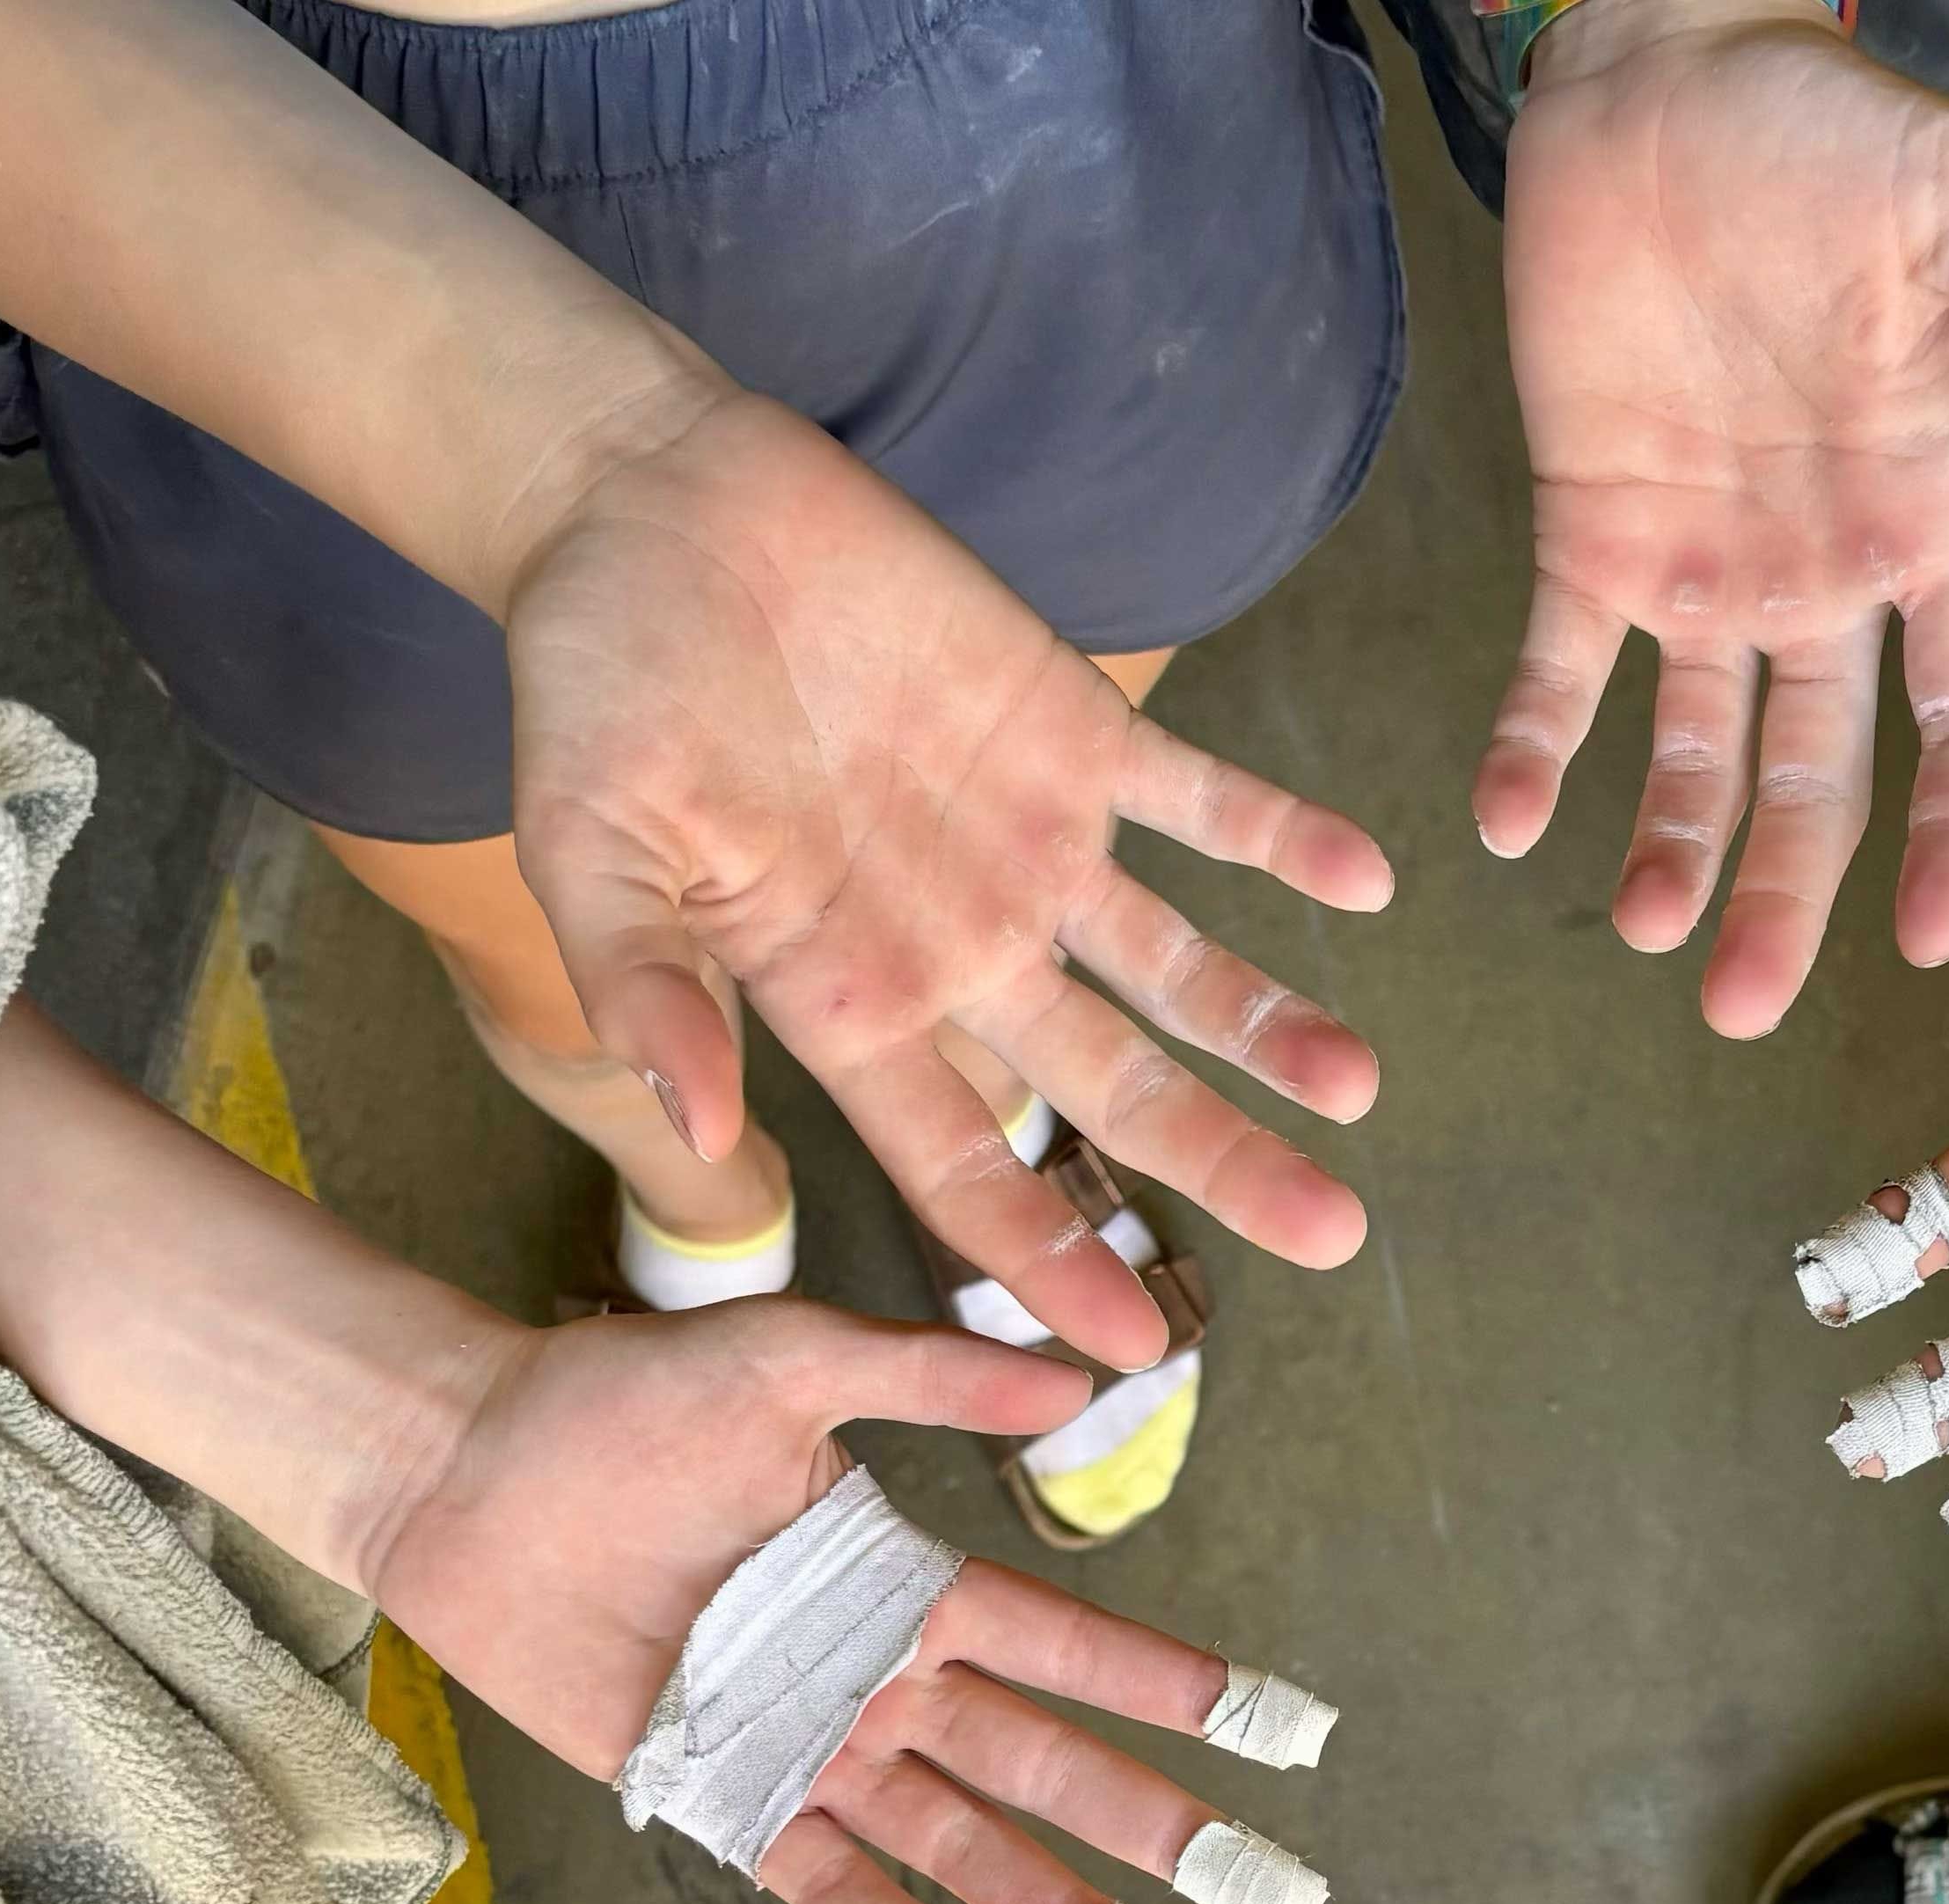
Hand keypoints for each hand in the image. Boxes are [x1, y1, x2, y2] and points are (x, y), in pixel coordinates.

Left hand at [362, 1299, 1302, 1903]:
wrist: (465, 1468)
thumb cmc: (619, 1400)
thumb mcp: (789, 1359)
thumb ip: (928, 1377)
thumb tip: (1078, 1377)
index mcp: (904, 1575)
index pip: (1066, 1646)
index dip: (1166, 1686)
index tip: (1265, 1724)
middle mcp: (871, 1672)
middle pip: (1037, 1762)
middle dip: (1144, 1821)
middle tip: (1245, 1882)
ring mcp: (798, 1741)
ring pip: (953, 1835)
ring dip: (1043, 1892)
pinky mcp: (712, 1790)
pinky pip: (822, 1877)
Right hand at [500, 390, 1396, 1368]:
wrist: (644, 504)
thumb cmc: (590, 686)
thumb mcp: (583, 849)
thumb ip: (643, 987)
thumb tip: (699, 1127)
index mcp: (852, 1004)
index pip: (968, 1171)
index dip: (1050, 1263)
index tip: (1134, 1354)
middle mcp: (961, 949)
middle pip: (1116, 1093)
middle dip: (1225, 1164)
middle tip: (1335, 1235)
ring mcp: (1025, 844)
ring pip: (1176, 966)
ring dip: (1270, 1022)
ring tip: (1361, 1083)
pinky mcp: (1066, 727)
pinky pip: (1197, 797)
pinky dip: (1279, 831)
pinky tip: (1366, 879)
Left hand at [1482, 0, 1948, 1036]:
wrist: (1667, 74)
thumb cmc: (1836, 130)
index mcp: (1931, 524)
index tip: (1935, 934)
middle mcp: (1823, 581)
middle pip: (1822, 779)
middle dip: (1792, 895)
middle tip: (1746, 1006)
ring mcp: (1705, 571)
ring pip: (1698, 756)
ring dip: (1675, 855)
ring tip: (1652, 940)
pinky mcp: (1590, 537)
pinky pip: (1559, 671)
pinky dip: (1532, 749)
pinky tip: (1505, 825)